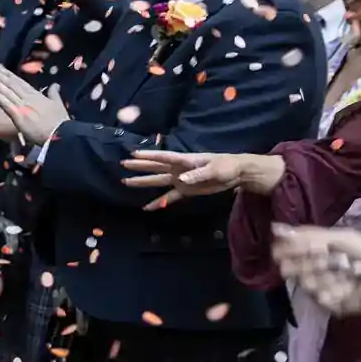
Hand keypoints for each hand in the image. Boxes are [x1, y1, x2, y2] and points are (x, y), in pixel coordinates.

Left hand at [0, 65, 67, 145]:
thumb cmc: (60, 122)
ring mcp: (23, 106)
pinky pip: (7, 104)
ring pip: (8, 92)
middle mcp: (28, 98)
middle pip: (12, 84)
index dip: (10, 75)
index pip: (21, 83)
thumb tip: (55, 85)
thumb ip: (54, 93)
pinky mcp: (18, 116)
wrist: (59, 134)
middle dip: (1, 76)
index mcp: (37, 95)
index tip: (2, 69)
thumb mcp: (58, 104)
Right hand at [121, 150, 282, 209]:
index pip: (164, 157)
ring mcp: (181, 180)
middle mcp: (179, 169)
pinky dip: (159, 202)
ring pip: (158, 180)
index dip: (149, 156)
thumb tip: (180, 180)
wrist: (238, 174)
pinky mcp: (187, 190)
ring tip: (126, 182)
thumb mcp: (214, 169)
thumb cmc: (227, 166)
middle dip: (140, 166)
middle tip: (123, 164)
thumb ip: (197, 175)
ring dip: (144, 182)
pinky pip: (169, 197)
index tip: (133, 154)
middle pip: (156, 167)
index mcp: (185, 160)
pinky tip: (147, 207)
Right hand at [269, 225, 360, 318]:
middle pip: (296, 270)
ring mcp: (326, 290)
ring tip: (339, 268)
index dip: (290, 250)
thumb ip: (305, 236)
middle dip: (303, 262)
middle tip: (320, 258)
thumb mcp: (336, 238)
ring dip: (319, 275)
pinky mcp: (335, 306)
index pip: (292, 253)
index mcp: (320, 255)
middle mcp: (320, 273)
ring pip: (307, 284)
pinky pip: (321, 299)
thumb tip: (274, 228)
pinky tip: (346, 286)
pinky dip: (331, 290)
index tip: (284, 248)